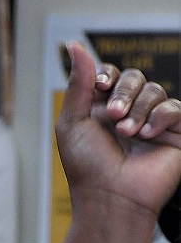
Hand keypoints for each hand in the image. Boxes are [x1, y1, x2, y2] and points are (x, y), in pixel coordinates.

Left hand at [57, 42, 180, 224]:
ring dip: (139, 110)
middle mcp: (128, 111)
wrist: (111, 198)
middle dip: (124, 92)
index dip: (106, 75)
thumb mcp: (72, 123)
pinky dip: (160, 118)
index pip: (111, 74)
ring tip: (128, 134)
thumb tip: (72, 44)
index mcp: (102, 107)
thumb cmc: (87, 167)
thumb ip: (78, 84)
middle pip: (134, 77)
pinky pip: (175, 107)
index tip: (99, 87)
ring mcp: (152, 121)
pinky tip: (148, 136)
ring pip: (154, 90)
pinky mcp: (174, 132)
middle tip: (114, 117)